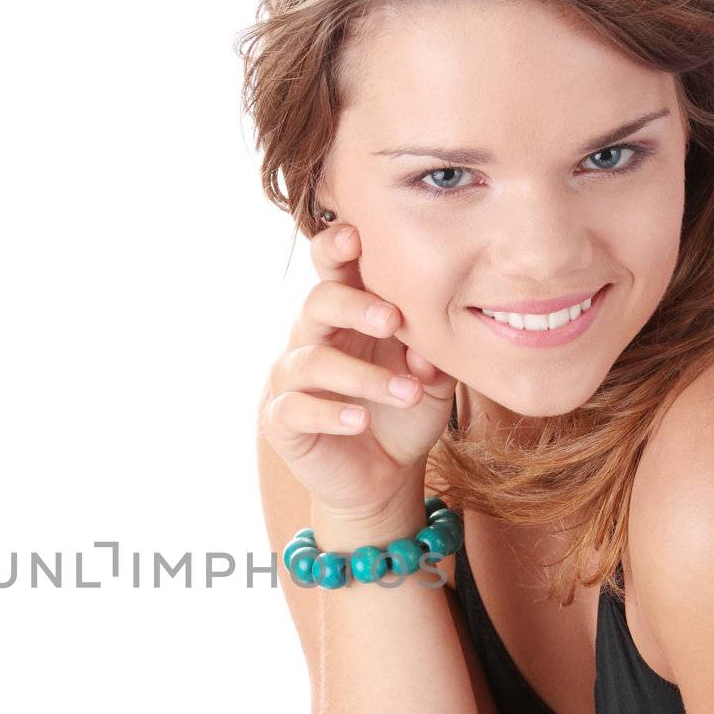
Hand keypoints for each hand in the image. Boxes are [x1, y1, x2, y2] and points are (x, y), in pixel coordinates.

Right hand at [258, 220, 456, 521]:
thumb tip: (428, 345)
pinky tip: (361, 421)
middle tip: (392, 320)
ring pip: (313, 362)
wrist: (385, 476)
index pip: (333, 268)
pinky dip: (331, 414)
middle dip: (353, 305)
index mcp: (346, 314)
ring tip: (405, 392)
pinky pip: (296, 409)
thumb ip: (432, 356)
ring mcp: (291, 379)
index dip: (337, 247)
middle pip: (317, 303)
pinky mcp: (281, 420)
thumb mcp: (430, 381)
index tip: (359, 237)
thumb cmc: (403, 412)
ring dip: (362, 376)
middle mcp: (312, 337)